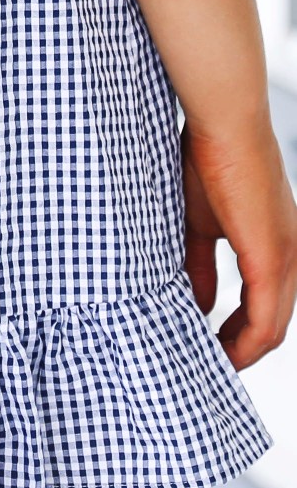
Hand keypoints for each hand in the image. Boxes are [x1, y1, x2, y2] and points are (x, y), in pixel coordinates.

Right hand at [180, 113, 296, 369]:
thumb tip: (200, 301)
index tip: (210, 341)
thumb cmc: (209, 159)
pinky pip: (265, 321)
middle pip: (273, 323)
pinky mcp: (273, 261)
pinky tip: (221, 352)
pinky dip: (244, 344)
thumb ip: (201, 264)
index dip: (239, 329)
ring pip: (273, 328)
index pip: (266, 302)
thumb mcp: (200, 222)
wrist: (224, 124)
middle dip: (240, 348)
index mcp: (276, 244)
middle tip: (208, 361)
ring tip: (210, 363)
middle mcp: (292, 256)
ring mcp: (287, 260)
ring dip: (242, 352)